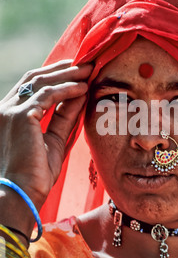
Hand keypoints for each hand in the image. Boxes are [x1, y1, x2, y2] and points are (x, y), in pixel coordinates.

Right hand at [0, 60, 92, 210]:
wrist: (22, 194)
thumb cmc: (35, 174)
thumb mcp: (54, 139)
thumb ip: (64, 116)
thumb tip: (80, 95)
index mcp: (10, 114)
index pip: (32, 86)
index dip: (55, 75)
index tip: (78, 72)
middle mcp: (6, 108)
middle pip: (36, 78)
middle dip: (63, 69)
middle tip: (87, 63)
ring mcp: (10, 110)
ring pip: (42, 82)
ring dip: (68, 74)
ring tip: (90, 70)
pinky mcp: (20, 116)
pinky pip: (48, 95)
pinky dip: (67, 88)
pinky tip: (83, 87)